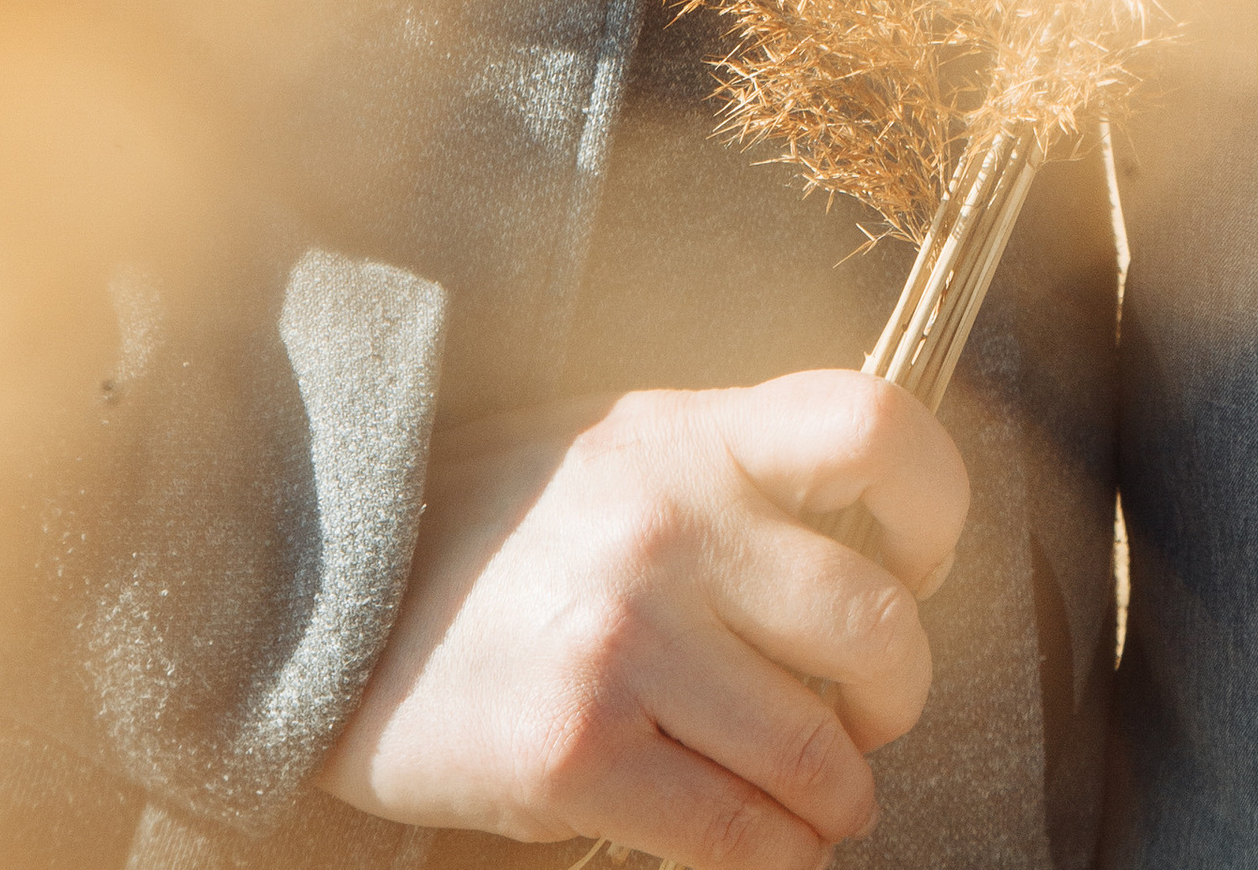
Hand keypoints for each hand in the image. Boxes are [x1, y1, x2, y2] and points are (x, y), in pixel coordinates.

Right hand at [317, 368, 968, 862]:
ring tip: (827, 800)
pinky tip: (774, 848)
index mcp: (689, 432)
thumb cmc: (491, 523)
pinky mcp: (575, 752)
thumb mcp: (617, 442)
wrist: (322, 600)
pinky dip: (778, 856)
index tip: (919, 563)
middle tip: (873, 715)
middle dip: (897, 691)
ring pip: (816, 745)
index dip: (935, 507)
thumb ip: (733, 471)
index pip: (877, 431)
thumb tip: (870, 545)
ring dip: (842, 793)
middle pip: (873, 620)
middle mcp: (669, 523)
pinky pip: (734, 831)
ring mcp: (624, 639)